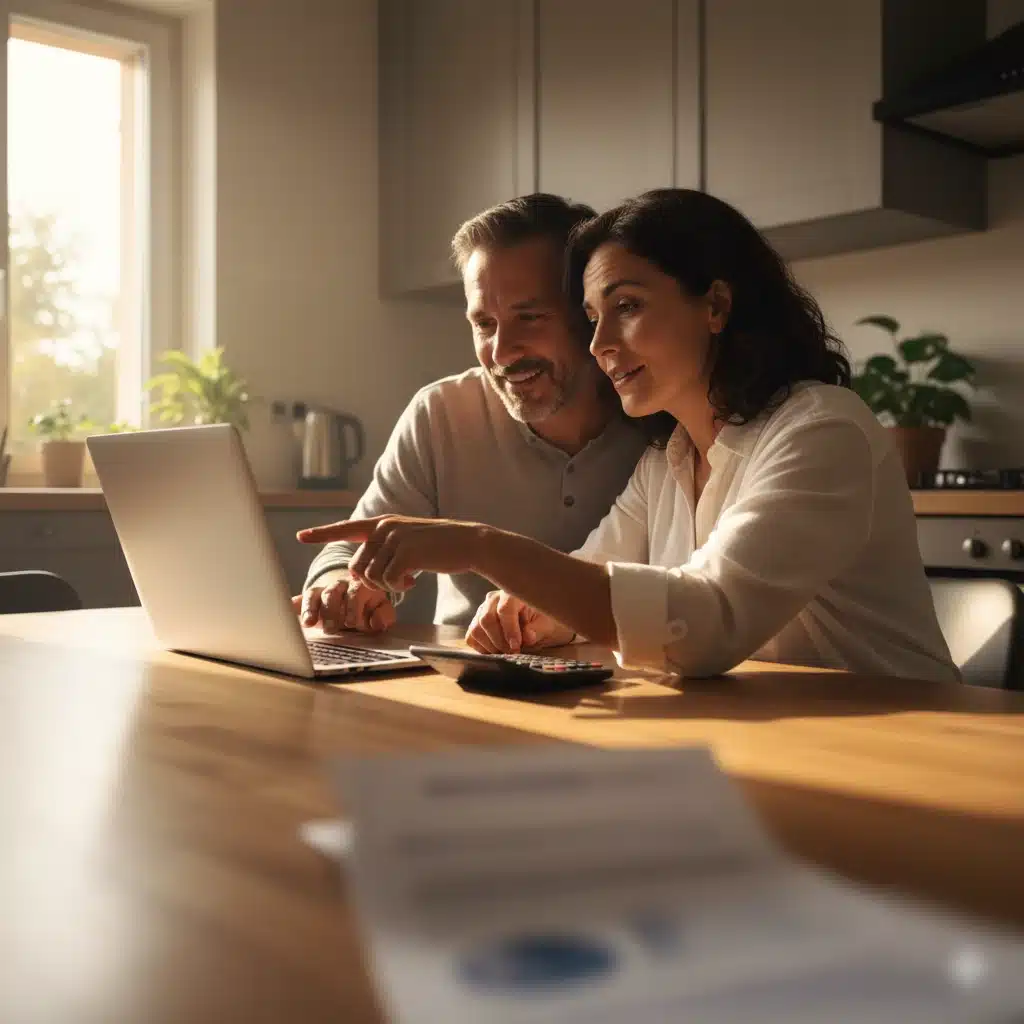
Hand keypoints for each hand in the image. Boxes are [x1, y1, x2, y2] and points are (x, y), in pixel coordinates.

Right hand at [291, 570, 395, 633]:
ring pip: (315, 594)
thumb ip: (383, 616)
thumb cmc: (370, 605)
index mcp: (360, 586)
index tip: (351, 623)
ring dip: (311, 609)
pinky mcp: (311, 598)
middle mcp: (340, 585)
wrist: (356, 594)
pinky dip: (294, 605)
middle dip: (331, 611)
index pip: (356, 593)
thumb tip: (376, 623)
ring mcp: (323, 590)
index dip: (353, 607)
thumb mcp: (381, 609)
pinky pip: (301, 599)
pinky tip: (287, 610)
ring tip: (308, 623)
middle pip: (333, 593)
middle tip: (331, 629)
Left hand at [297, 515, 485, 590]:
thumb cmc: (438, 548)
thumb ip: (382, 550)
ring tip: (407, 579)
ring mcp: (395, 538)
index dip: (322, 533)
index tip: (301, 536)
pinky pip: (388, 580)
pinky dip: (399, 586)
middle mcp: (385, 527)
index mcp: (382, 523)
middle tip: (395, 581)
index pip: (346, 527)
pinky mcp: (407, 552)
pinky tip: (413, 581)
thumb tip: (356, 572)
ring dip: (387, 585)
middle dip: (371, 581)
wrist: (469, 543)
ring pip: (371, 576)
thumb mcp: (407, 542)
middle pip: (357, 565)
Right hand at [466, 590, 573, 653]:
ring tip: (507, 652)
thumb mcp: (545, 626)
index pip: (505, 609)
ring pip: (476, 630)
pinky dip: (483, 648)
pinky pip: (471, 638)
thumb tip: (528, 635)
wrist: (536, 624)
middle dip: (500, 641)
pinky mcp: (475, 623)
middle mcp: (493, 598)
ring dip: (491, 646)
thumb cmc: (542, 622)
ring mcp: (482, 610)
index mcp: (512, 594)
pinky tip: (498, 649)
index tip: (516, 646)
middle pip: (487, 619)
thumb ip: (537, 630)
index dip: (510, 630)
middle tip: (514, 652)